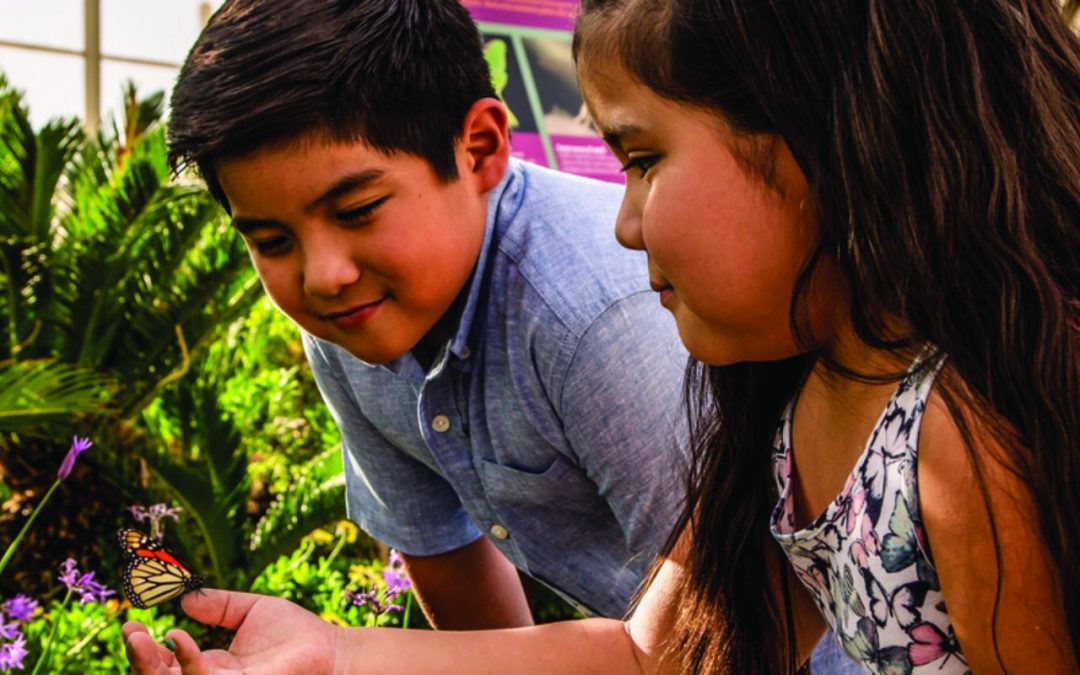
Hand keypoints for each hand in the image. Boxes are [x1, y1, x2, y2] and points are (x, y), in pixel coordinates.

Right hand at [123, 589, 341, 673]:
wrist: (333, 649)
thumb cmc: (296, 634)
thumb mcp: (250, 612)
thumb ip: (219, 606)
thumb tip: (186, 599)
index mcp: (211, 668)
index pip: (165, 666)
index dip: (144, 649)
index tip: (130, 623)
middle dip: (139, 661)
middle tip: (130, 632)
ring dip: (150, 668)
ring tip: (141, 639)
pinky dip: (187, 667)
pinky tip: (179, 641)